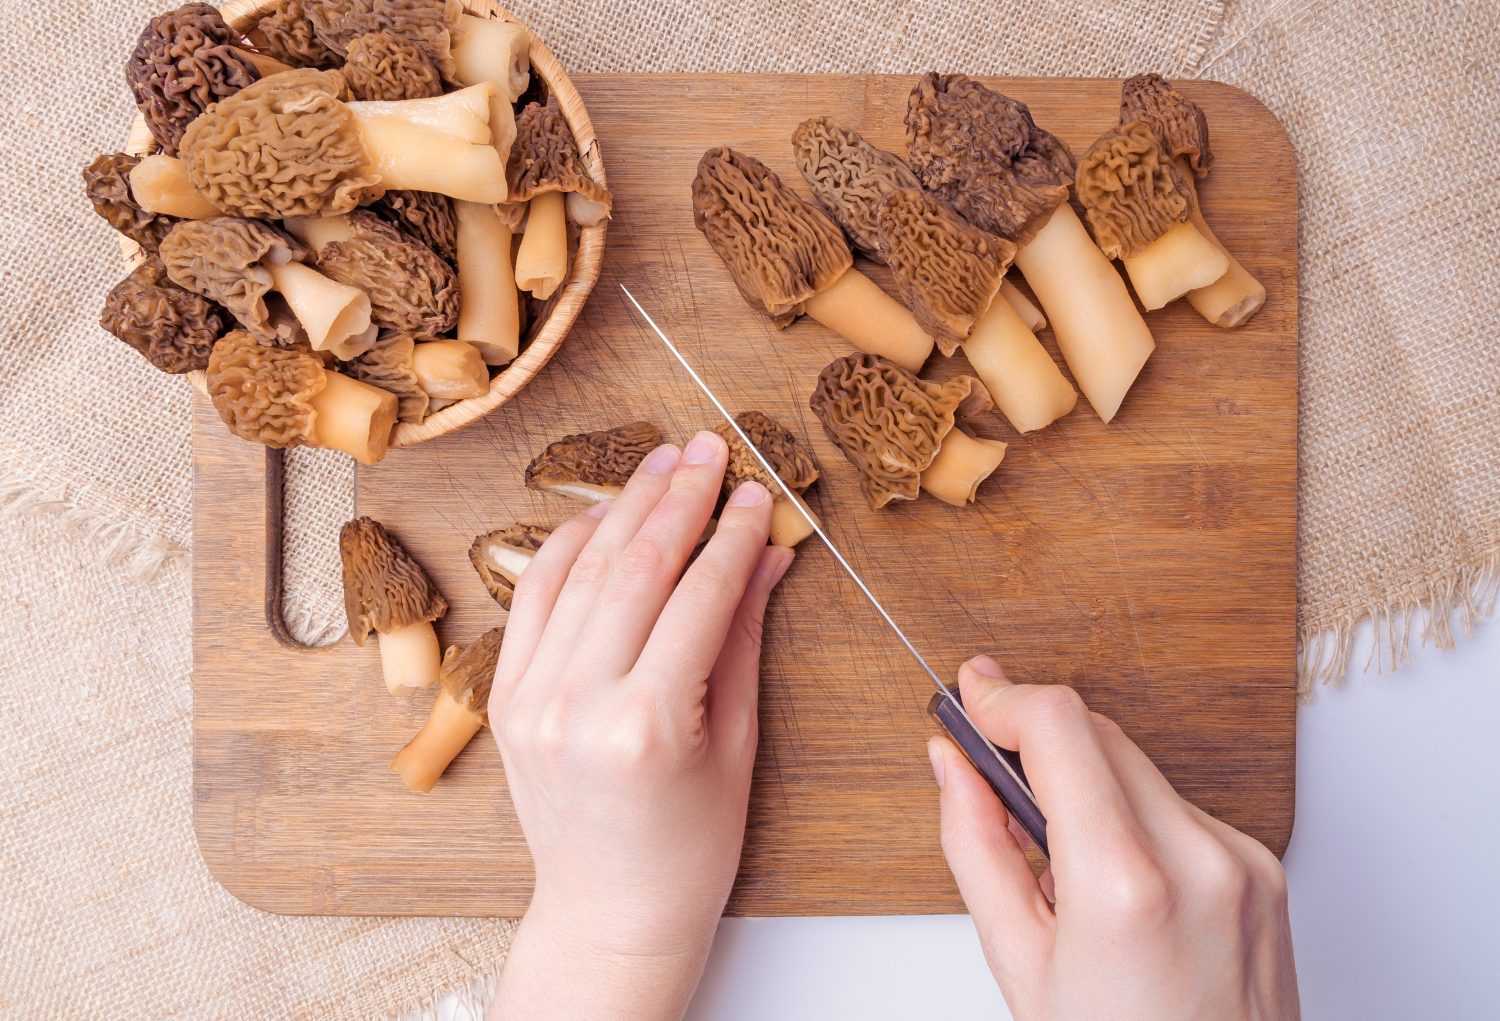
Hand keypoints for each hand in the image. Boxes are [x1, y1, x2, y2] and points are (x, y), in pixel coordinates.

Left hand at [488, 431, 791, 1019]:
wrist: (609, 908)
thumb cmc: (687, 847)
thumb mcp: (736, 744)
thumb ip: (743, 638)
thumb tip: (765, 553)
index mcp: (647, 725)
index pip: (700, 596)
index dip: (733, 534)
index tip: (756, 491)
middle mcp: (578, 704)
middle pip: (637, 568)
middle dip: (679, 498)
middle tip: (708, 448)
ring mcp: (531, 699)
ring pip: (581, 571)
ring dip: (624, 507)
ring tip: (662, 462)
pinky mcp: (506, 697)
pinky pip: (535, 599)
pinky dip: (566, 548)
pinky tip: (602, 516)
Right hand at [930, 657, 1298, 1020]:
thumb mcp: (1019, 965)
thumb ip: (975, 844)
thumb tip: (951, 764)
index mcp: (1127, 886)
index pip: (1060, 726)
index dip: (1002, 698)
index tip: (969, 693)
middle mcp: (1199, 858)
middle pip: (1097, 733)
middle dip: (1033, 737)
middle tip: (983, 761)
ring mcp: (1241, 862)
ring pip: (1136, 765)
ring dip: (1082, 780)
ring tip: (1054, 858)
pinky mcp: (1263, 870)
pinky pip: (1176, 805)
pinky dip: (1129, 816)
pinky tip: (1112, 880)